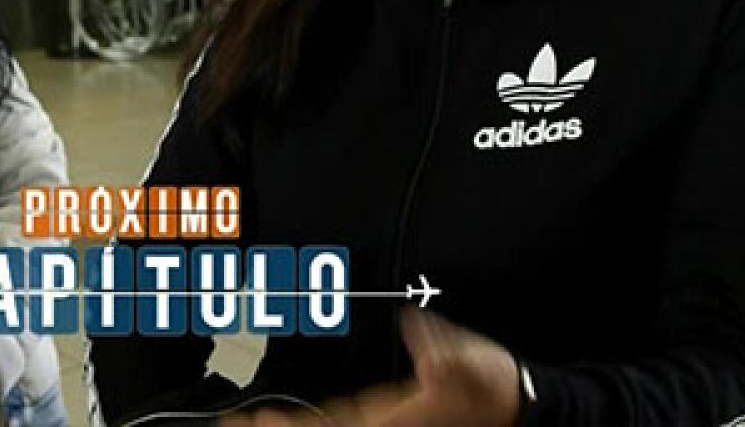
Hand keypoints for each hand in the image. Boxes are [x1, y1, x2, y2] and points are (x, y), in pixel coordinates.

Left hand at [220, 310, 519, 426]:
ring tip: (245, 419)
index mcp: (392, 418)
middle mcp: (378, 426)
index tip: (256, 418)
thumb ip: (445, 351)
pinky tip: (279, 413)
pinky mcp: (381, 418)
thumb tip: (417, 326)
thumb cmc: (494, 385)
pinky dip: (302, 419)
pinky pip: (332, 422)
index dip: (291, 426)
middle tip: (234, 421)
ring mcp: (377, 424)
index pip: (331, 425)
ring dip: (284, 425)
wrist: (510, 400)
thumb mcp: (475, 362)